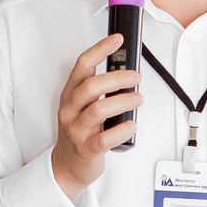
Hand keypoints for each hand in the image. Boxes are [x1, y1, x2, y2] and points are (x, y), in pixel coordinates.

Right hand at [51, 34, 139, 200]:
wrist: (67, 165)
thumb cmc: (80, 132)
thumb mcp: (84, 107)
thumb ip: (100, 91)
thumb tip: (127, 74)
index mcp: (71, 94)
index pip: (82, 65)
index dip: (100, 50)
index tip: (117, 40)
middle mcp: (70, 109)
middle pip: (91, 86)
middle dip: (117, 78)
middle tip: (136, 77)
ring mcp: (77, 129)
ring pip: (98, 109)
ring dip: (123, 101)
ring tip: (138, 98)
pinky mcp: (87, 148)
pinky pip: (104, 138)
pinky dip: (121, 130)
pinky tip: (132, 124)